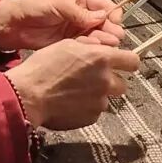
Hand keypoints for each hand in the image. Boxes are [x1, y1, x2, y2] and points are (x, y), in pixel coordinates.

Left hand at [0, 0, 123, 50]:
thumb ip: (81, 12)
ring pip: (99, 36)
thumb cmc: (35, 6)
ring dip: (101, 41)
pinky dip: (90, 48)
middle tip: (111, 39)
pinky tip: (88, 49)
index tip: (114, 23)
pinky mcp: (72, 43)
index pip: (106, 6)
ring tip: (98, 44)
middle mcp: (84, 14)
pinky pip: (87, 46)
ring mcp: (79, 29)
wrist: (16, 25)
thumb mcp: (60, 3)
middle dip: (110, 30)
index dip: (113, 15)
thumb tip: (102, 18)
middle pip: (106, 23)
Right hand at [5, 38, 139, 129]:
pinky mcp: (90, 117)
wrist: (28, 95)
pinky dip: (86, 107)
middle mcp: (105, 80)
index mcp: (101, 59)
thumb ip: (89, 47)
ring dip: (96, 95)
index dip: (127, 62)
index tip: (122, 64)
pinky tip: (70, 102)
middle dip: (111, 82)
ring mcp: (99, 102)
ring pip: (106, 98)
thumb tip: (100, 48)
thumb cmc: (43, 68)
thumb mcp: (66, 45)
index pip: (133, 61)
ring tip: (75, 92)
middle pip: (123, 84)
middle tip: (93, 79)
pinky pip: (94, 111)